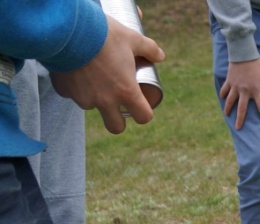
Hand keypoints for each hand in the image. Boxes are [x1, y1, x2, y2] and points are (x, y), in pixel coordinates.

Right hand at [49, 15, 164, 133]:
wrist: (66, 26)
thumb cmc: (103, 33)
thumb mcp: (131, 38)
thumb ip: (149, 48)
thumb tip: (160, 56)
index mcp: (126, 91)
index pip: (143, 117)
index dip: (144, 113)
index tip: (141, 106)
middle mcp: (105, 100)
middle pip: (116, 127)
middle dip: (118, 120)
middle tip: (117, 106)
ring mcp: (83, 98)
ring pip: (91, 107)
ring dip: (94, 98)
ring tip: (93, 78)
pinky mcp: (65, 90)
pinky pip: (71, 94)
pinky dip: (74, 86)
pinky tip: (74, 71)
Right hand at [220, 59, 259, 129]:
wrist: (243, 53)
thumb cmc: (256, 63)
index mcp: (256, 90)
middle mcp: (244, 91)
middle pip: (242, 109)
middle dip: (240, 119)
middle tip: (238, 128)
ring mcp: (235, 86)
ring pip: (230, 101)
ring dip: (228, 109)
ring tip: (227, 115)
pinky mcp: (229, 81)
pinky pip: (225, 90)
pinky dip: (223, 95)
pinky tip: (223, 99)